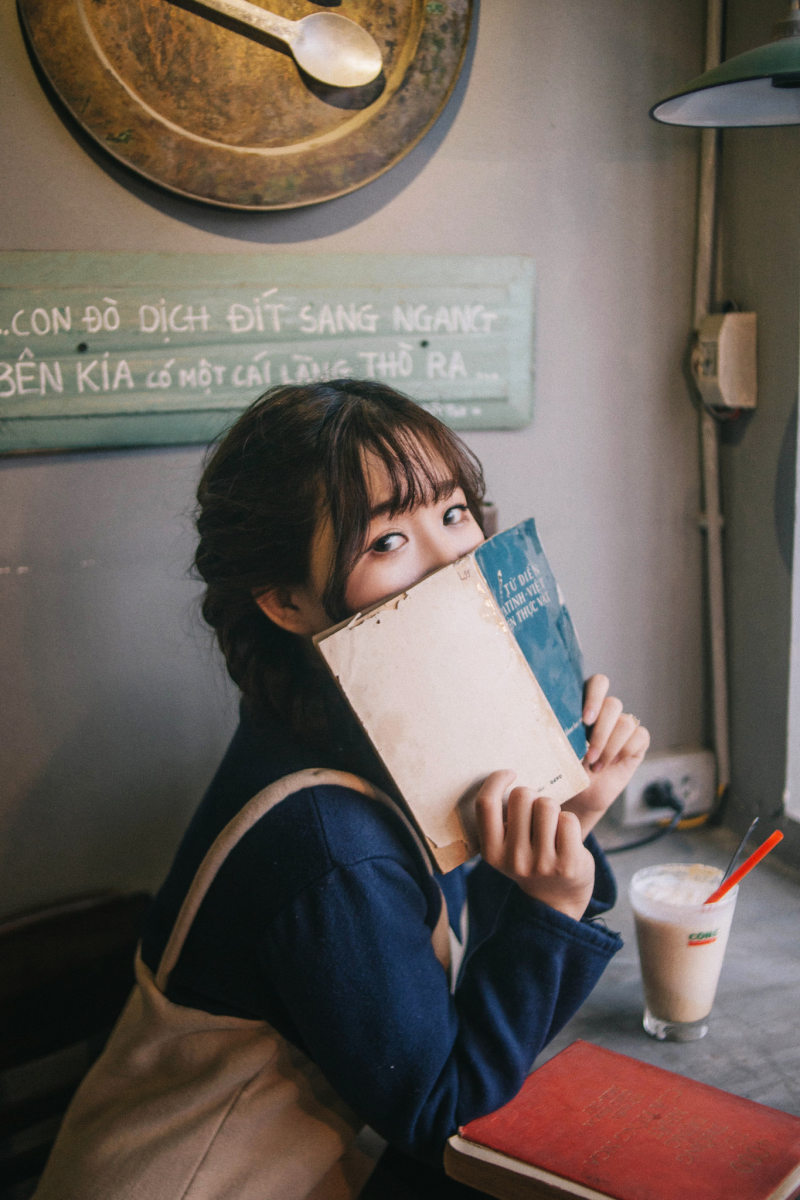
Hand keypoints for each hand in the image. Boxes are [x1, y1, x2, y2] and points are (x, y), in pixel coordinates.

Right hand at [475, 771, 595, 920]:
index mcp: (491, 852)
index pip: (486, 804)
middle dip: (533, 796)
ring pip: (547, 805)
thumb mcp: (506, 846)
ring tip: (552, 827)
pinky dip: (569, 822)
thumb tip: (507, 774)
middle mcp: (513, 859)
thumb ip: (503, 818)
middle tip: (536, 813)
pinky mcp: (567, 864)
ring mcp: (541, 863)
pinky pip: (568, 819)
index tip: (510, 773)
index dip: (497, 780)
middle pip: (522, 796)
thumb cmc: (529, 860)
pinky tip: (566, 838)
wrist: (557, 901)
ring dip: (553, 809)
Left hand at [561, 674, 649, 837]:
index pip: (598, 683)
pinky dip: (625, 751)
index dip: (595, 697)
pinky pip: (639, 736)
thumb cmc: (563, 769)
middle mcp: (606, 712)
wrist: (580, 795)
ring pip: (626, 722)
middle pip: (613, 704)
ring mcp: (623, 725)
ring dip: (609, 747)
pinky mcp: (637, 740)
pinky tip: (610, 765)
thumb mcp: (556, 748)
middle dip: (601, 731)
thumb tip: (547, 721)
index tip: (585, 720)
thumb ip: (557, 730)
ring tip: (594, 766)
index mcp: (586, 704)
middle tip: (588, 754)